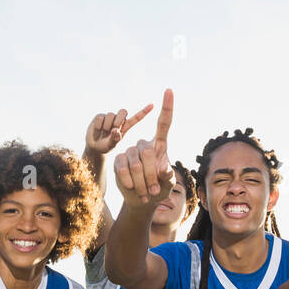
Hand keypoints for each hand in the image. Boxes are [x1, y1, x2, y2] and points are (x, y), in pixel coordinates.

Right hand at [86, 104, 152, 155]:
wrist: (94, 146)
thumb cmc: (106, 146)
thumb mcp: (111, 145)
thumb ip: (114, 138)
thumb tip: (115, 130)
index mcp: (126, 126)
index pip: (137, 118)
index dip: (144, 111)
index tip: (152, 105)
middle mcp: (118, 120)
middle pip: (123, 111)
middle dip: (119, 120)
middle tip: (113, 129)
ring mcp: (109, 117)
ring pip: (111, 115)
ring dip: (106, 126)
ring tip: (103, 133)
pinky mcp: (100, 116)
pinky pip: (101, 117)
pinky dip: (98, 126)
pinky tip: (97, 131)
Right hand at [112, 89, 173, 203]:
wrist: (142, 199)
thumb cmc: (159, 188)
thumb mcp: (168, 184)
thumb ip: (168, 177)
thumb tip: (164, 169)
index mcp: (160, 145)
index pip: (164, 123)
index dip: (167, 107)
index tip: (169, 90)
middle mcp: (144, 144)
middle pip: (148, 153)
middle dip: (152, 175)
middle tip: (155, 190)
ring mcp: (130, 151)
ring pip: (135, 164)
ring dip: (141, 182)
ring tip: (146, 193)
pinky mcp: (119, 160)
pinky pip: (123, 169)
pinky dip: (129, 182)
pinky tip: (132, 189)